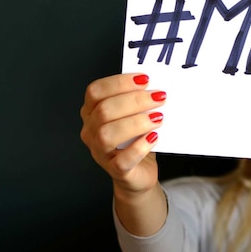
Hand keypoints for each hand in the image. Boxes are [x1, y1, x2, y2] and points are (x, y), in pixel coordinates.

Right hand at [79, 73, 165, 194]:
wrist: (140, 171)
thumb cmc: (136, 139)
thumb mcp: (133, 115)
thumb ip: (137, 101)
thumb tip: (156, 86)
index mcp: (91, 112)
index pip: (95, 91)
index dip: (119, 83)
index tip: (144, 79)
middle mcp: (91, 131)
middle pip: (104, 110)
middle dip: (134, 101)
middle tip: (159, 97)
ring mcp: (100, 152)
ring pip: (108, 134)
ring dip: (136, 123)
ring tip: (158, 118)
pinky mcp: (115, 170)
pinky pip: (122, 160)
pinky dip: (139, 147)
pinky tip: (154, 138)